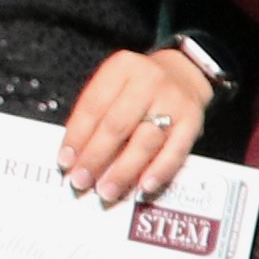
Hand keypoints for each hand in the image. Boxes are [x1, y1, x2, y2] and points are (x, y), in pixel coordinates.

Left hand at [58, 45, 211, 202]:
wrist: (184, 73)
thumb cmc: (140, 86)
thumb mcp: (114, 84)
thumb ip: (95, 113)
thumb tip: (76, 155)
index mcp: (122, 68)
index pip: (93, 106)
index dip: (77, 136)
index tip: (65, 161)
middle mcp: (148, 81)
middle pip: (117, 125)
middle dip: (96, 157)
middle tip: (81, 180)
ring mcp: (173, 101)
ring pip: (145, 141)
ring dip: (123, 171)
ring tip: (107, 190)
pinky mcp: (192, 121)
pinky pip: (175, 151)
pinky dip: (159, 171)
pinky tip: (144, 186)